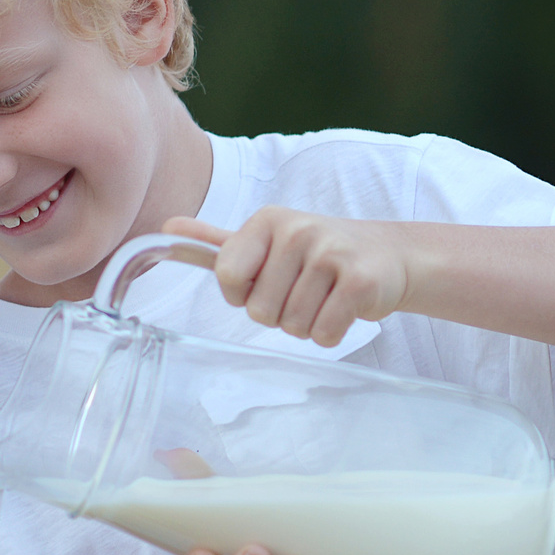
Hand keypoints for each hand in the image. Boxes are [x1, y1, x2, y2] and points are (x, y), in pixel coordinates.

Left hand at [165, 208, 409, 348]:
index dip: (242, 294)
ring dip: (306, 323)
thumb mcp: (265, 242)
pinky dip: (330, 333)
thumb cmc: (316, 254)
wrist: (387, 255)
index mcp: (266, 221)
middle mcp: (298, 230)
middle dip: (279, 313)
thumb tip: (166, 228)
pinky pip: (323, 333)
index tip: (264, 282)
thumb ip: (216, 243)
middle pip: (260, 310)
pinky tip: (342, 309)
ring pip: (292, 325)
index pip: (227, 276)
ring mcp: (331, 254)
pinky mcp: (360, 281)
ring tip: (324, 297)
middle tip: (304, 291)